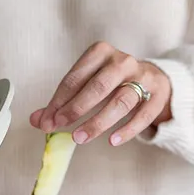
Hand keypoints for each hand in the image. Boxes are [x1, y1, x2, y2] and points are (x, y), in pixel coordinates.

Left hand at [30, 41, 171, 145]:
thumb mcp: (87, 85)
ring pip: (120, 101)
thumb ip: (62, 102)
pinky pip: (142, 115)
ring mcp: (143, 77)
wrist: (153, 80)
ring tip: (80, 138)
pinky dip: (127, 130)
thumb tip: (36, 120)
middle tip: (60, 126)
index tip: (47, 121)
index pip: (75, 78)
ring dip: (98, 122)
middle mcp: (123, 61)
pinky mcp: (157, 96)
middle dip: (76, 108)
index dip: (59, 101)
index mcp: (101, 53)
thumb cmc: (112, 84)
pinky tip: (111, 141)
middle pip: (98, 86)